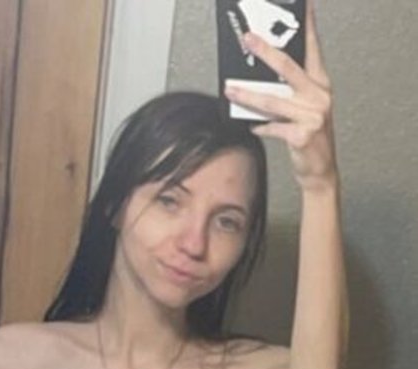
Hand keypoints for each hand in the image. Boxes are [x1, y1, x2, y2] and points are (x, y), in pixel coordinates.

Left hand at [225, 1, 337, 192]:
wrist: (320, 170)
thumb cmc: (310, 138)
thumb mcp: (305, 110)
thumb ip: (288, 93)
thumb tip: (260, 80)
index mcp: (321, 86)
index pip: (312, 50)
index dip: (307, 26)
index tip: (304, 5)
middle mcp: (319, 97)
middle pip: (288, 67)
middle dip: (265, 51)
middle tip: (248, 38)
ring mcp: (313, 116)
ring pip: (272, 100)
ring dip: (247, 95)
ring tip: (230, 90)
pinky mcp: (302, 135)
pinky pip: (272, 127)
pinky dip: (259, 127)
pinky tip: (252, 126)